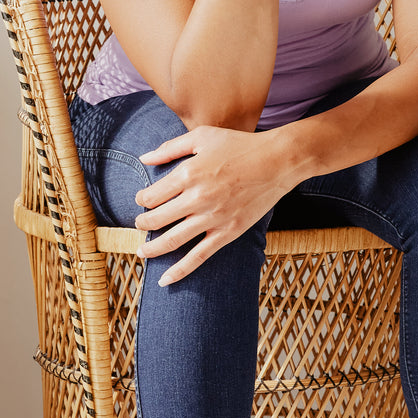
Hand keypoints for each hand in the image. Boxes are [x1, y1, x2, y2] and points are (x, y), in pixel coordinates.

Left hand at [134, 124, 291, 284]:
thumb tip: (143, 158)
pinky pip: (199, 257)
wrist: (277, 161)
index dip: (141, 200)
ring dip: (152, 249)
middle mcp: (197, 198)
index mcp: (188, 174)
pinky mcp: (228, 232)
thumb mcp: (202, 137)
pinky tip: (165, 280)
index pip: (151, 196)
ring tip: (142, 251)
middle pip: (157, 219)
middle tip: (139, 224)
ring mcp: (213, 218)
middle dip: (142, 224)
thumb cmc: (239, 145)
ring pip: (172, 241)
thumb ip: (170, 148)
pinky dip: (180, 271)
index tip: (142, 200)